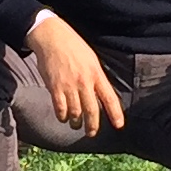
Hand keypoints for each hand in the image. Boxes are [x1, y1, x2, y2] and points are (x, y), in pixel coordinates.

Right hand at [26, 12, 126, 134]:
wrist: (51, 36)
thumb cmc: (73, 46)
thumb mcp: (91, 59)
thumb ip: (96, 76)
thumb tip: (100, 93)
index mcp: (96, 74)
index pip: (109, 98)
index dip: (115, 113)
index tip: (119, 125)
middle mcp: (85, 82)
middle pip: (92, 110)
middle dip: (92, 126)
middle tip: (91, 133)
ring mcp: (69, 85)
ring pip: (75, 113)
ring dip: (76, 122)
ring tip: (75, 124)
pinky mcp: (55, 87)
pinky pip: (60, 108)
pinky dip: (62, 116)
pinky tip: (63, 116)